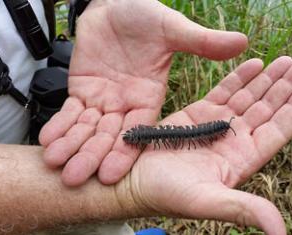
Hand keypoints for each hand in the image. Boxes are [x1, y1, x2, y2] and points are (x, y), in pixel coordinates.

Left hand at [39, 0, 247, 185]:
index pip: (139, 132)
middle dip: (91, 156)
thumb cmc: (145, 15)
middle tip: (75, 178)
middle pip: (108, 137)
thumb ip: (202, 41)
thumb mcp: (173, 29)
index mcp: (149, 98)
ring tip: (56, 164)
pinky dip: (59, 126)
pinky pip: (70, 113)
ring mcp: (102, 100)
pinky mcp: (81, 91)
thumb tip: (243, 42)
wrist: (115, 5)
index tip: (111, 173)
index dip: (124, 152)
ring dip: (72, 146)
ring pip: (87, 129)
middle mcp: (126, 105)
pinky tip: (49, 141)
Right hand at [125, 57, 291, 233]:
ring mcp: (215, 124)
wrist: (135, 179)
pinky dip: (239, 78)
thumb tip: (280, 231)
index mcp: (241, 159)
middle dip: (286, 87)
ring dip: (267, 79)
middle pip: (267, 109)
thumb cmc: (167, 194)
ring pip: (247, 97)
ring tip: (285, 60)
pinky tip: (254, 64)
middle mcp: (232, 140)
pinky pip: (223, 91)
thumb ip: (242, 209)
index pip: (276, 132)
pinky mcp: (196, 113)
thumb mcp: (206, 201)